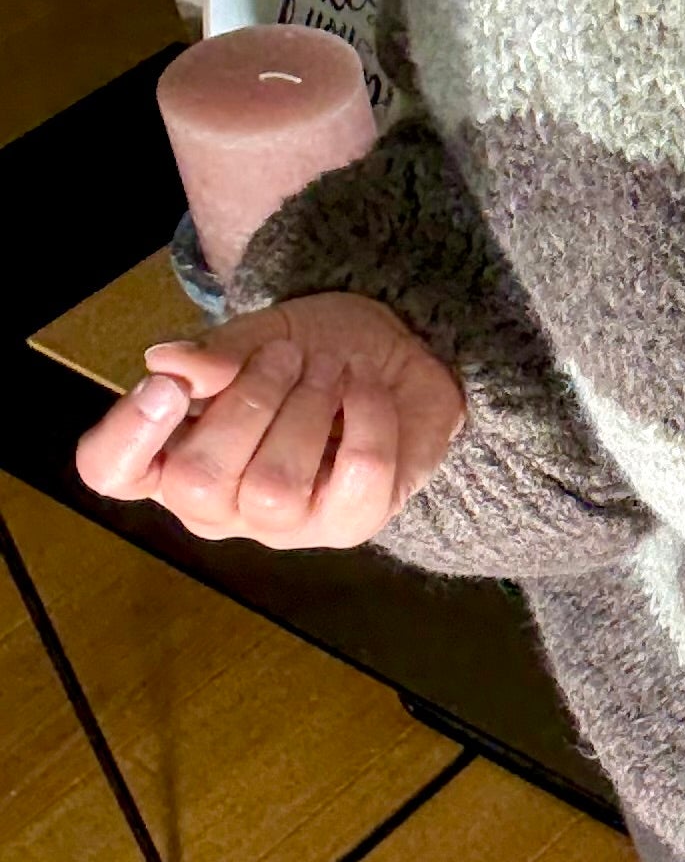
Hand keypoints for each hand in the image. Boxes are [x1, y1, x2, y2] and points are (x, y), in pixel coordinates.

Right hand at [74, 294, 464, 549]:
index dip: (127, 437)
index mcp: (170, 455)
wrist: (394, 363)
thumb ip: (219, 355)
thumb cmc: (311, 355)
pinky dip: (366, 417)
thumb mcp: (261, 336)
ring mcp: (281, 525)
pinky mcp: (347, 525)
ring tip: (329, 368)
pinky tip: (364, 389)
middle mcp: (216, 505)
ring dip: (307, 409)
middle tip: (286, 356)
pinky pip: (356, 476)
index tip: (168, 388)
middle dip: (248, 404)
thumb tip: (166, 362)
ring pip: (274, 489)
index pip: (113, 472)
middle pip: (197, 483)